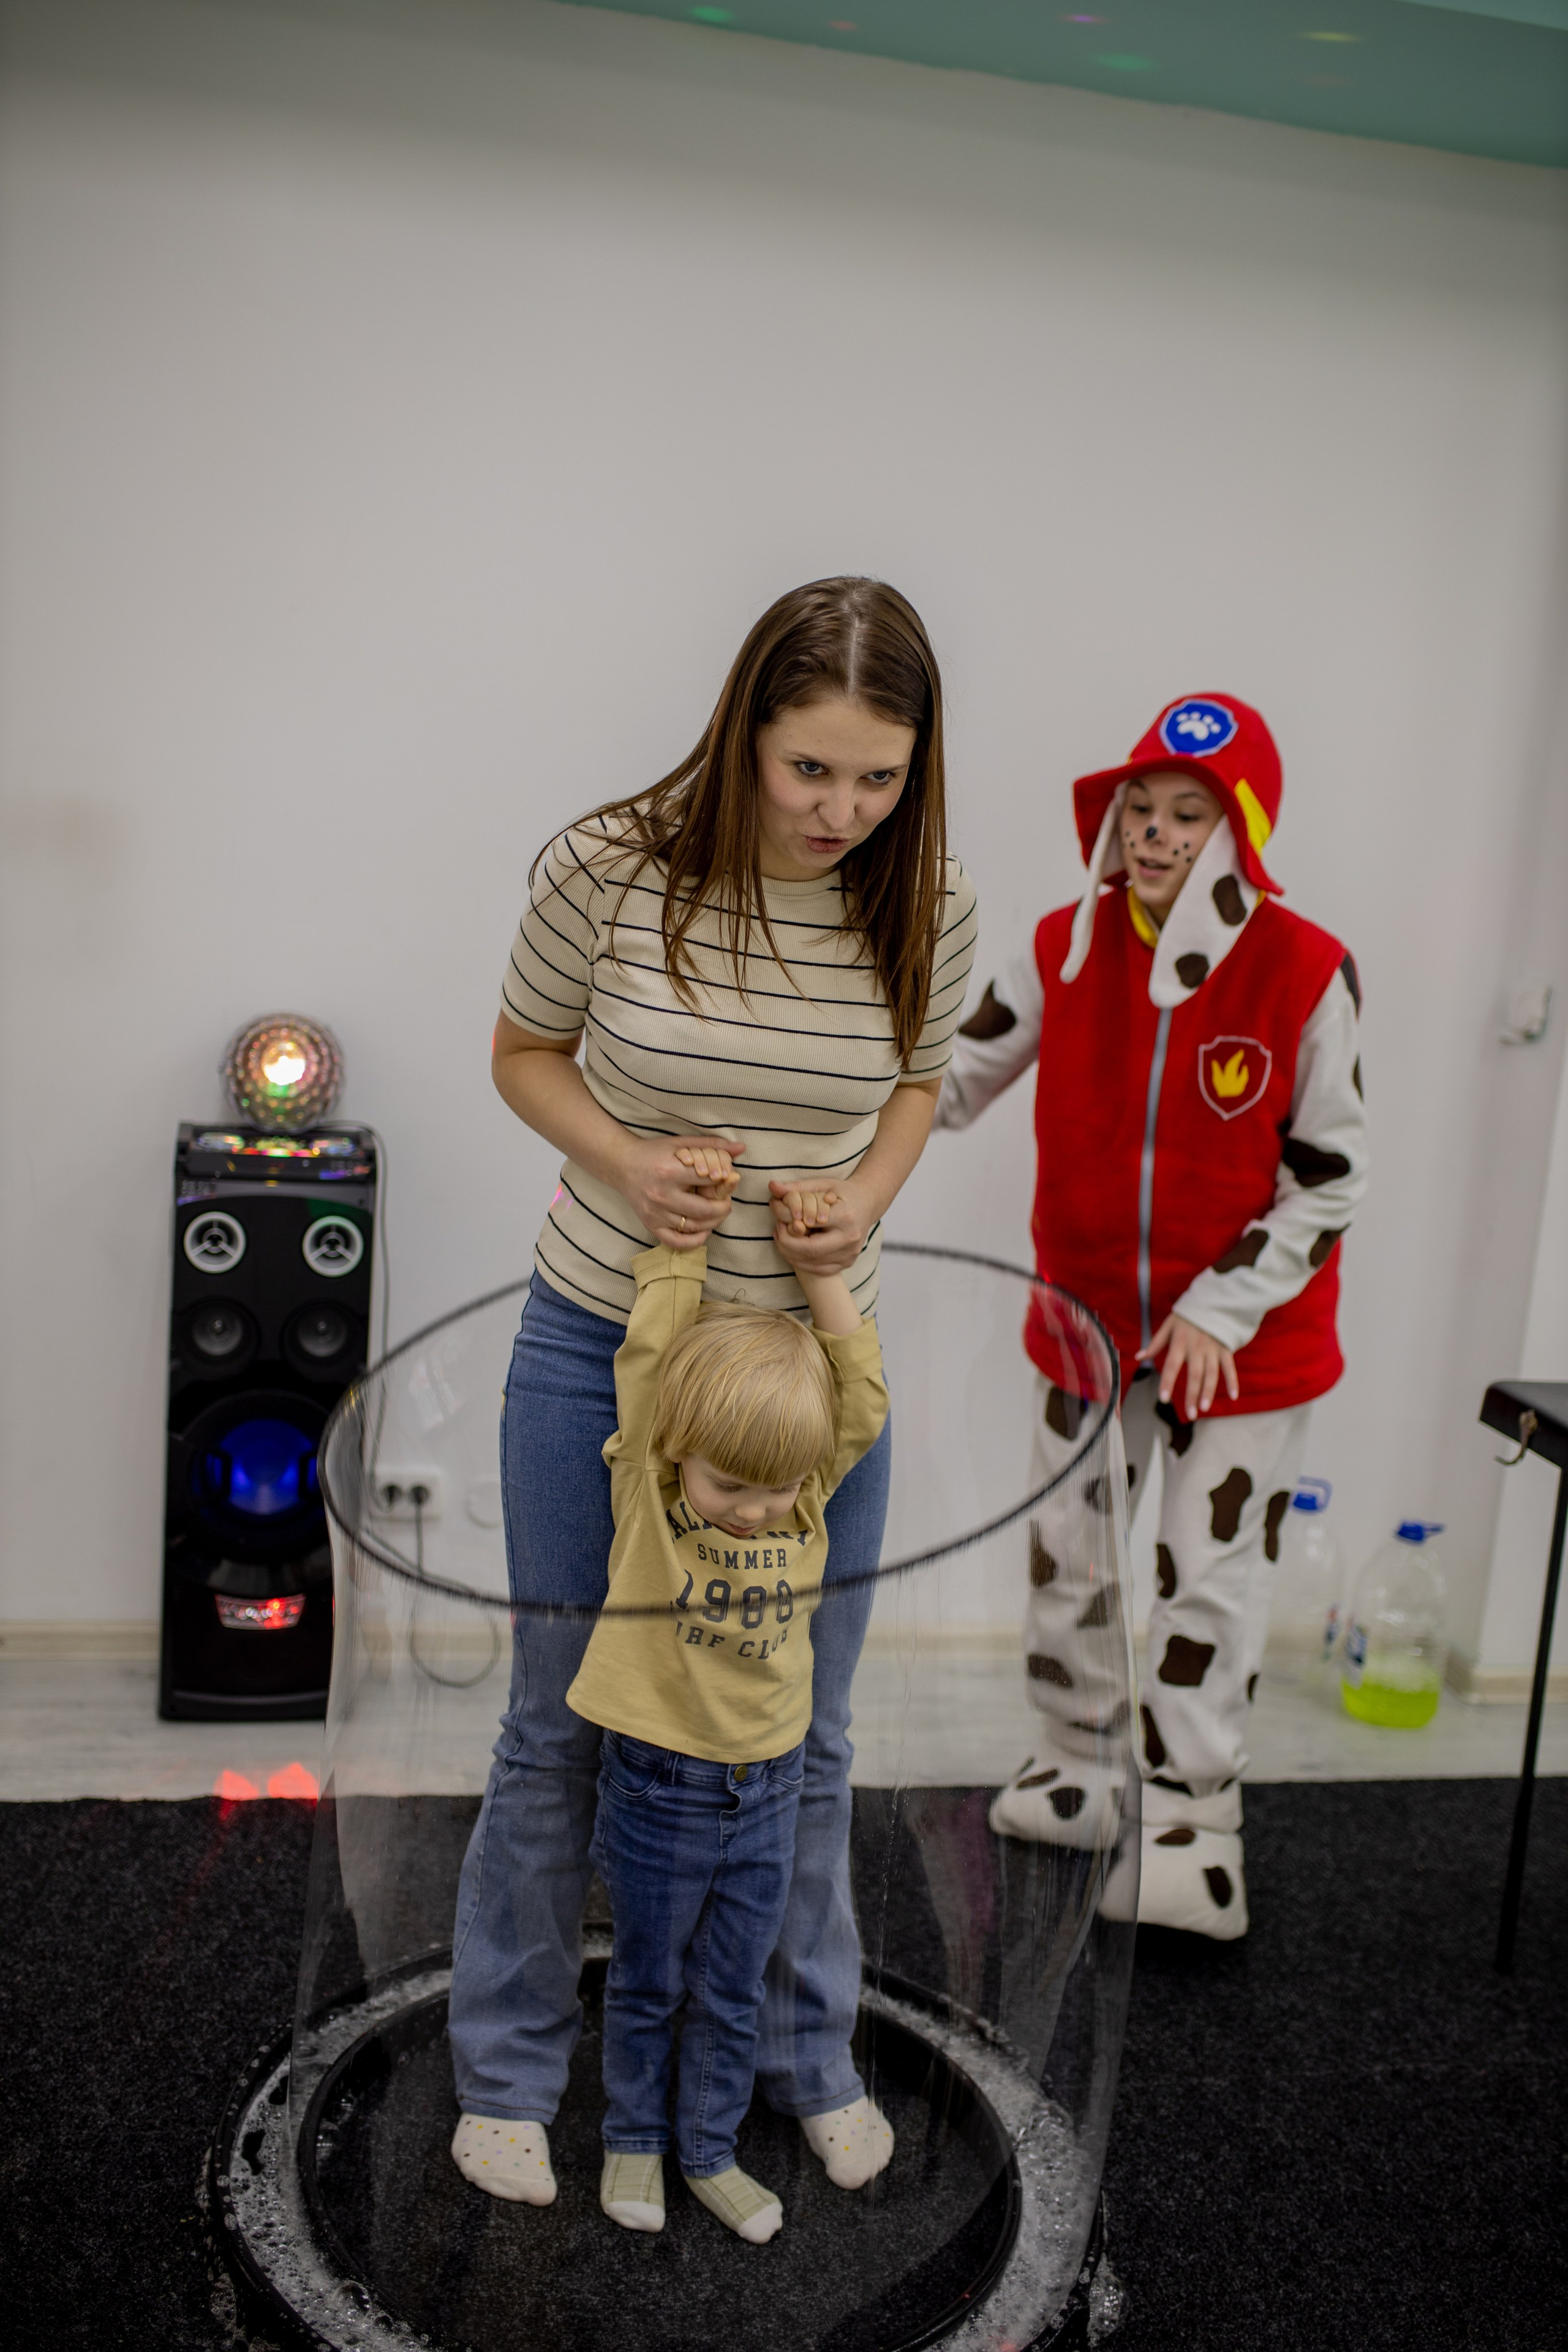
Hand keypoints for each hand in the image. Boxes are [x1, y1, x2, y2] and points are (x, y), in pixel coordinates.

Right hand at [617, 1135, 745, 1249]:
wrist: (621, 1165)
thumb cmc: (653, 1153)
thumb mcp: (681, 1144)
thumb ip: (712, 1145)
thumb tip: (742, 1148)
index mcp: (670, 1171)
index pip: (708, 1180)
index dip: (725, 1181)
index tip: (729, 1180)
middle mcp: (662, 1195)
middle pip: (704, 1210)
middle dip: (723, 1207)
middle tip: (727, 1201)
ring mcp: (655, 1213)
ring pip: (694, 1227)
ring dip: (713, 1222)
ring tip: (717, 1213)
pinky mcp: (650, 1225)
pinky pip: (676, 1242)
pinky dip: (694, 1241)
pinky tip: (703, 1231)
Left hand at [767, 1177, 871, 1276]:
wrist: (867, 1203)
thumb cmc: (842, 1192)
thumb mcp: (822, 1183)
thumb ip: (796, 1187)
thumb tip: (772, 1186)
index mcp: (846, 1216)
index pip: (811, 1227)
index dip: (790, 1227)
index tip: (779, 1221)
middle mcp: (851, 1237)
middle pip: (811, 1250)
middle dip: (787, 1244)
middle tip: (777, 1232)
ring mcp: (851, 1253)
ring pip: (813, 1263)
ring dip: (791, 1255)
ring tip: (782, 1240)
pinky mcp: (849, 1262)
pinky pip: (820, 1270)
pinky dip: (803, 1263)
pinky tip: (793, 1251)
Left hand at [1139, 1314, 1238, 1418]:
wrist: (1213, 1301)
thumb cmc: (1188, 1315)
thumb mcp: (1169, 1325)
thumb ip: (1155, 1343)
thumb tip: (1139, 1357)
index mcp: (1180, 1342)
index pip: (1172, 1365)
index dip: (1168, 1382)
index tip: (1164, 1399)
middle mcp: (1196, 1347)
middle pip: (1194, 1374)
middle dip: (1192, 1395)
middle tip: (1190, 1414)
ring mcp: (1212, 1349)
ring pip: (1211, 1373)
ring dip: (1208, 1391)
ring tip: (1204, 1408)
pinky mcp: (1225, 1349)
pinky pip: (1229, 1367)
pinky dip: (1232, 1381)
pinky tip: (1233, 1396)